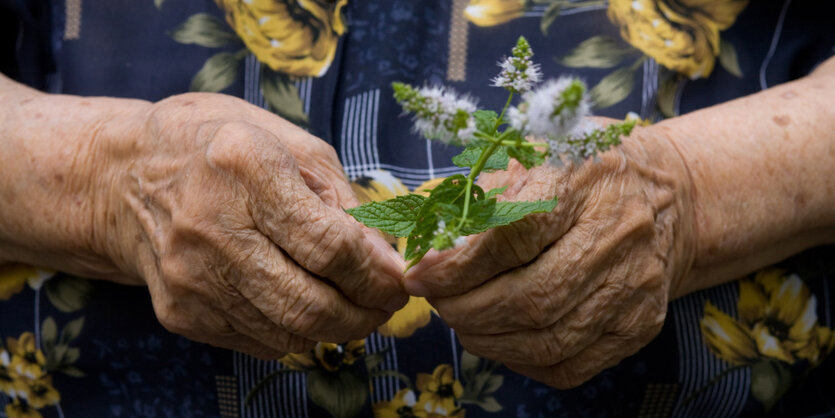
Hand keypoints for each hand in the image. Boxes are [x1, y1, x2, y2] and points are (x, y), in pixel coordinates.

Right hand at [95, 93, 407, 357]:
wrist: (124, 177)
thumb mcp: (291, 144)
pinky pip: (260, 341)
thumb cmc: (220, 147)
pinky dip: (296, 331)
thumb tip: (386, 260)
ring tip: (354, 304)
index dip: (376, 274)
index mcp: (244, 165)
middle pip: (310, 303)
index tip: (400, 280)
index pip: (329, 245)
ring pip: (290, 333)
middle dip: (366, 314)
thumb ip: (343, 199)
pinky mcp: (181, 313)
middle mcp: (210, 226)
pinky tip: (303, 303)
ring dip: (337, 328)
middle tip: (387, 303)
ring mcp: (191, 277)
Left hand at [404, 124, 695, 387]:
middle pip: (531, 298)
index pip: (515, 234)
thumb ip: (478, 196)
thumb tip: (422, 241)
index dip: (459, 265)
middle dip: (465, 309)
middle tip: (435, 302)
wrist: (669, 194)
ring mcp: (634, 286)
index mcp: (584, 178)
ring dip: (486, 339)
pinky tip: (499, 337)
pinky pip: (569, 365)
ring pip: (547, 339)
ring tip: (460, 319)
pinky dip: (520, 359)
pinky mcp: (640, 326)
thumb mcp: (532, 154)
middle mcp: (618, 234)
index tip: (419, 275)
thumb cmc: (584, 169)